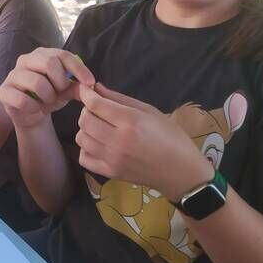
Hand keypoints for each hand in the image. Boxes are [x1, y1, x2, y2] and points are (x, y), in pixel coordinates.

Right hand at [0, 48, 94, 129]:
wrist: (30, 114)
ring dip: (48, 97)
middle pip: (49, 62)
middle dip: (60, 82)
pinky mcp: (4, 91)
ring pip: (37, 82)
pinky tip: (35, 109)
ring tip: (48, 101)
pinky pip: (23, 99)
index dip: (79, 69)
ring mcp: (13, 74)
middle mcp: (25, 60)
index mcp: (42, 54)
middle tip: (60, 93)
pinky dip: (34, 107)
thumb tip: (89, 85)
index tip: (90, 83)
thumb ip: (77, 86)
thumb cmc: (49, 97)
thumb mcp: (66, 91)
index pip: (63, 55)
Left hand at [76, 83, 212, 199]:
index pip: (96, 104)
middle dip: (87, 110)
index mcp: (131, 121)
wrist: (181, 172)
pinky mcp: (110, 173)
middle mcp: (118, 140)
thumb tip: (96, 88)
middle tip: (97, 109)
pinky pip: (84, 158)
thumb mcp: (150, 111)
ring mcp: (112, 159)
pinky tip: (97, 144)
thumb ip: (120, 99)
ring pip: (81, 138)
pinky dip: (86, 149)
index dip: (86, 94)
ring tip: (99, 127)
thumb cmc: (171, 137)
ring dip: (85, 129)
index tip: (85, 90)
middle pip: (85, 120)